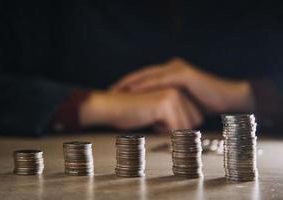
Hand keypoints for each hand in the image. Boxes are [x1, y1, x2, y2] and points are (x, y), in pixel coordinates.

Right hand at [79, 88, 202, 130]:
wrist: (113, 108)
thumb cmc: (134, 112)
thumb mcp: (163, 113)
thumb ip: (179, 115)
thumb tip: (194, 128)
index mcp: (179, 90)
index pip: (196, 118)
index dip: (179, 125)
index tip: (162, 118)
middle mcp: (179, 90)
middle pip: (194, 122)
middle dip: (176, 128)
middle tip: (157, 119)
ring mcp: (173, 95)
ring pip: (186, 127)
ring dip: (169, 129)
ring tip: (153, 118)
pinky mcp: (165, 103)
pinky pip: (175, 129)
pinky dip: (162, 131)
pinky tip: (150, 120)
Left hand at [111, 58, 254, 112]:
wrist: (226, 99)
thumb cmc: (204, 105)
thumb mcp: (182, 106)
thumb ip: (169, 109)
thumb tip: (156, 124)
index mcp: (171, 74)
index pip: (146, 78)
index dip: (130, 85)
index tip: (116, 93)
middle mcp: (172, 68)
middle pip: (143, 74)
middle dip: (126, 82)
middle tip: (110, 90)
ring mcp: (178, 69)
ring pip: (149, 75)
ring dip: (131, 83)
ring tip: (117, 90)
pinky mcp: (184, 74)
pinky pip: (160, 80)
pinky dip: (145, 85)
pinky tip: (133, 90)